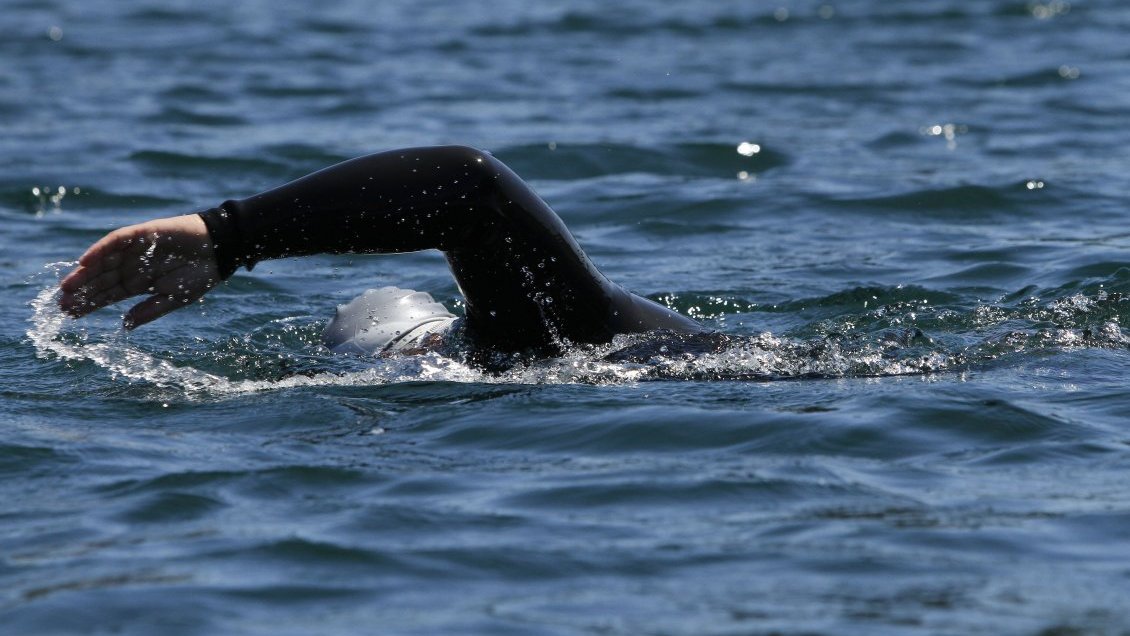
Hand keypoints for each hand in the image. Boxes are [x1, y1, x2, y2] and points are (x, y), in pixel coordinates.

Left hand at [59, 214, 220, 328]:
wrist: (220, 249)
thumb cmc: (201, 275)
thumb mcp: (175, 299)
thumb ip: (150, 311)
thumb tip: (124, 326)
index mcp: (140, 283)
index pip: (109, 294)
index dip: (90, 304)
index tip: (71, 315)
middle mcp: (133, 266)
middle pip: (101, 279)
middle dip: (82, 291)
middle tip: (62, 304)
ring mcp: (136, 249)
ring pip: (104, 261)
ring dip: (86, 273)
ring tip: (67, 287)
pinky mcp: (142, 233)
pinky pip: (116, 240)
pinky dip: (100, 249)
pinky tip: (85, 261)